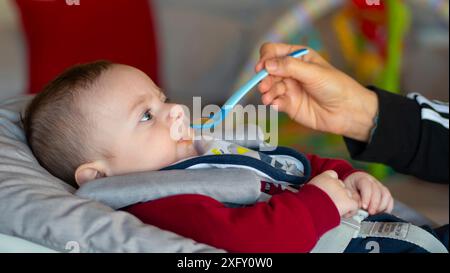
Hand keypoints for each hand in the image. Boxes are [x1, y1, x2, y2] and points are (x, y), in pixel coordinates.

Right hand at [256, 43, 378, 141]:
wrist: (347, 111)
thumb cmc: (336, 86)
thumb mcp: (313, 72)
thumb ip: (289, 67)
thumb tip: (267, 64)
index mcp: (297, 57)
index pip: (273, 51)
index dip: (265, 58)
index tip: (262, 67)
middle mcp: (290, 71)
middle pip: (267, 70)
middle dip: (264, 78)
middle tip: (264, 86)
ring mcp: (288, 88)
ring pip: (269, 87)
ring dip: (266, 92)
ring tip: (268, 98)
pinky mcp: (288, 104)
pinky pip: (274, 101)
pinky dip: (272, 102)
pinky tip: (275, 105)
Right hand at [308, 170, 358, 216]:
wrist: (310, 209)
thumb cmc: (306, 201)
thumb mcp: (308, 189)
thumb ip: (316, 187)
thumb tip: (315, 192)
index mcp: (325, 177)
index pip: (333, 175)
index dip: (332, 183)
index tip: (329, 190)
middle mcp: (336, 182)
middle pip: (341, 186)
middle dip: (339, 194)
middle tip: (331, 202)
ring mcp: (343, 191)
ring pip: (349, 195)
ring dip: (344, 202)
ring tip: (336, 210)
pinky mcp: (348, 201)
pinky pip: (354, 205)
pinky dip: (351, 210)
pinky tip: (343, 214)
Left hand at [344, 172, 393, 214]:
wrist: (354, 182)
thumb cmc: (350, 186)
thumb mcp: (347, 190)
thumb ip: (353, 197)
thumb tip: (360, 206)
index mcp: (362, 178)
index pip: (367, 186)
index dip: (366, 197)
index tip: (364, 207)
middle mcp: (373, 181)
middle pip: (378, 191)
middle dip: (375, 204)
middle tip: (370, 213)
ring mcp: (380, 186)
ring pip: (386, 195)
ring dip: (382, 206)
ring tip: (375, 214)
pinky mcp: (384, 193)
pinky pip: (390, 200)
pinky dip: (387, 208)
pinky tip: (381, 213)